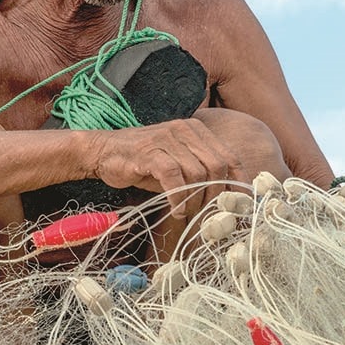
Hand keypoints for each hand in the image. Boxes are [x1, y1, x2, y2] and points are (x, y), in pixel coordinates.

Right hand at [92, 118, 244, 215]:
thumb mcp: (177, 166)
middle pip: (217, 166)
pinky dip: (179, 197)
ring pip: (198, 173)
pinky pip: (174, 177)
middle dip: (216, 195)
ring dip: (196, 200)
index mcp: (197, 131)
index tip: (241, 205)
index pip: (230, 157)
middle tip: (207, 214)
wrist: (103, 152)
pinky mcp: (150, 152)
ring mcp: (168, 139)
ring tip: (187, 212)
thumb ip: (200, 176)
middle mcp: (185, 130)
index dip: (239, 183)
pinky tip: (176, 210)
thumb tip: (225, 200)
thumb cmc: (143, 162)